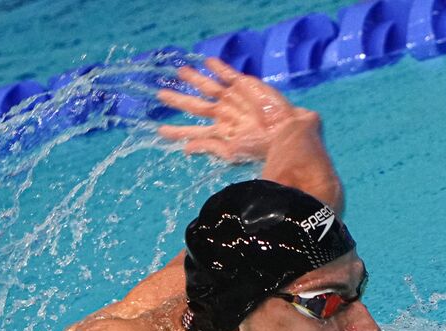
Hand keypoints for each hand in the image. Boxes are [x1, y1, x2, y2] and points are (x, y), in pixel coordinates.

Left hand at [156, 57, 320, 162]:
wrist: (285, 131)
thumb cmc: (260, 146)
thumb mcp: (231, 152)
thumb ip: (209, 147)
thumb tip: (186, 149)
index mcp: (220, 132)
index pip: (193, 131)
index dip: (178, 131)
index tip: (161, 130)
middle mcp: (224, 114)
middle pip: (195, 106)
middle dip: (178, 100)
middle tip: (160, 94)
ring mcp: (233, 98)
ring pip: (208, 86)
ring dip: (194, 79)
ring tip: (180, 71)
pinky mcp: (245, 85)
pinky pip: (228, 74)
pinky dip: (218, 67)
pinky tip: (207, 62)